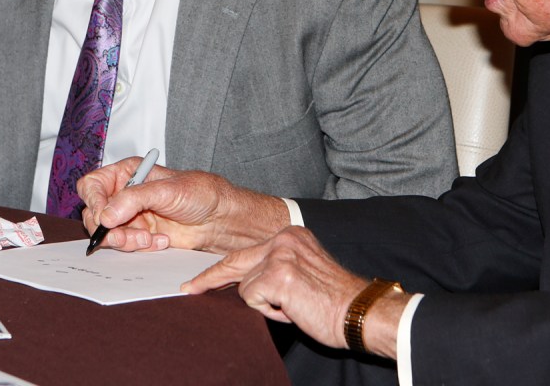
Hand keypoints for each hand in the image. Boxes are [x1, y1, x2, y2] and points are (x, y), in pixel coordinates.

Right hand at [77, 159, 288, 253]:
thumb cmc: (201, 194)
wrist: (220, 219)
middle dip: (109, 229)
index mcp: (127, 173)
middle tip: (127, 236)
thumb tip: (106, 215)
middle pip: (95, 213)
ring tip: (149, 239)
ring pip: (108, 234)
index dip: (94, 200)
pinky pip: (125, 246)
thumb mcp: (167, 190)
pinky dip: (139, 247)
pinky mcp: (140, 235)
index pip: (92, 185)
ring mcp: (131, 216)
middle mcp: (125, 194)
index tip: (104, 216)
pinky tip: (161, 242)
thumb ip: (134, 199)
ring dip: (125, 241)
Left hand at [184, 226, 404, 356]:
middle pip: (235, 261)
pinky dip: (270, 312)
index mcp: (291, 236)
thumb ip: (275, 271)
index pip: (247, 252)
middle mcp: (284, 239)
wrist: (360, 311)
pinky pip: (253, 299)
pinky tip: (293, 309)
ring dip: (264, 304)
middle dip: (211, 279)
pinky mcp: (277, 275)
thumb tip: (244, 282)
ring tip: (294, 307)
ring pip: (245, 286)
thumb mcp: (302, 274)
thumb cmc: (334, 301)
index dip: (223, 269)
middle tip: (190, 288)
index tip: (200, 279)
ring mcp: (280, 255)